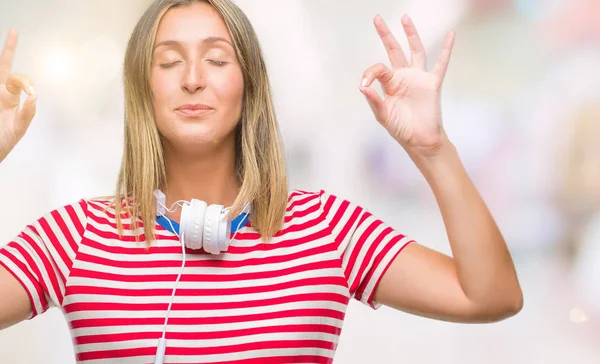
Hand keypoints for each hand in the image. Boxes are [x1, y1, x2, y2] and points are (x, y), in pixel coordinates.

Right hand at [0, 28, 36, 162]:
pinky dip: (3, 78)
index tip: (30, 91)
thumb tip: (34, 96)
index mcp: (10, 98)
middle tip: (14, 31)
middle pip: (3, 65)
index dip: (24, 82)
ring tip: (11, 43)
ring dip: (4, 58)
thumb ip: (27, 114)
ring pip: (0, 70)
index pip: (18, 79)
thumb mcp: (18, 130)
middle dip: (9, 48)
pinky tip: (2, 84)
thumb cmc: (3, 141)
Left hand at [360, 15, 454, 156]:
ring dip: (410, 34)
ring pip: (415, 50)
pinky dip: (446, 49)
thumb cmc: (401, 129)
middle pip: (394, 50)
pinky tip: (451, 34)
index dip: (370, 73)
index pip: (379, 69)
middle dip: (385, 35)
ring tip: (405, 18)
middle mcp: (403, 77)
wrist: (420, 140)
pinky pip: (441, 63)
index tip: (364, 85)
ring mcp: (418, 78)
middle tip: (377, 19)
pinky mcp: (432, 83)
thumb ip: (374, 101)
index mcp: (389, 84)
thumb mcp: (383, 115)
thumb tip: (363, 87)